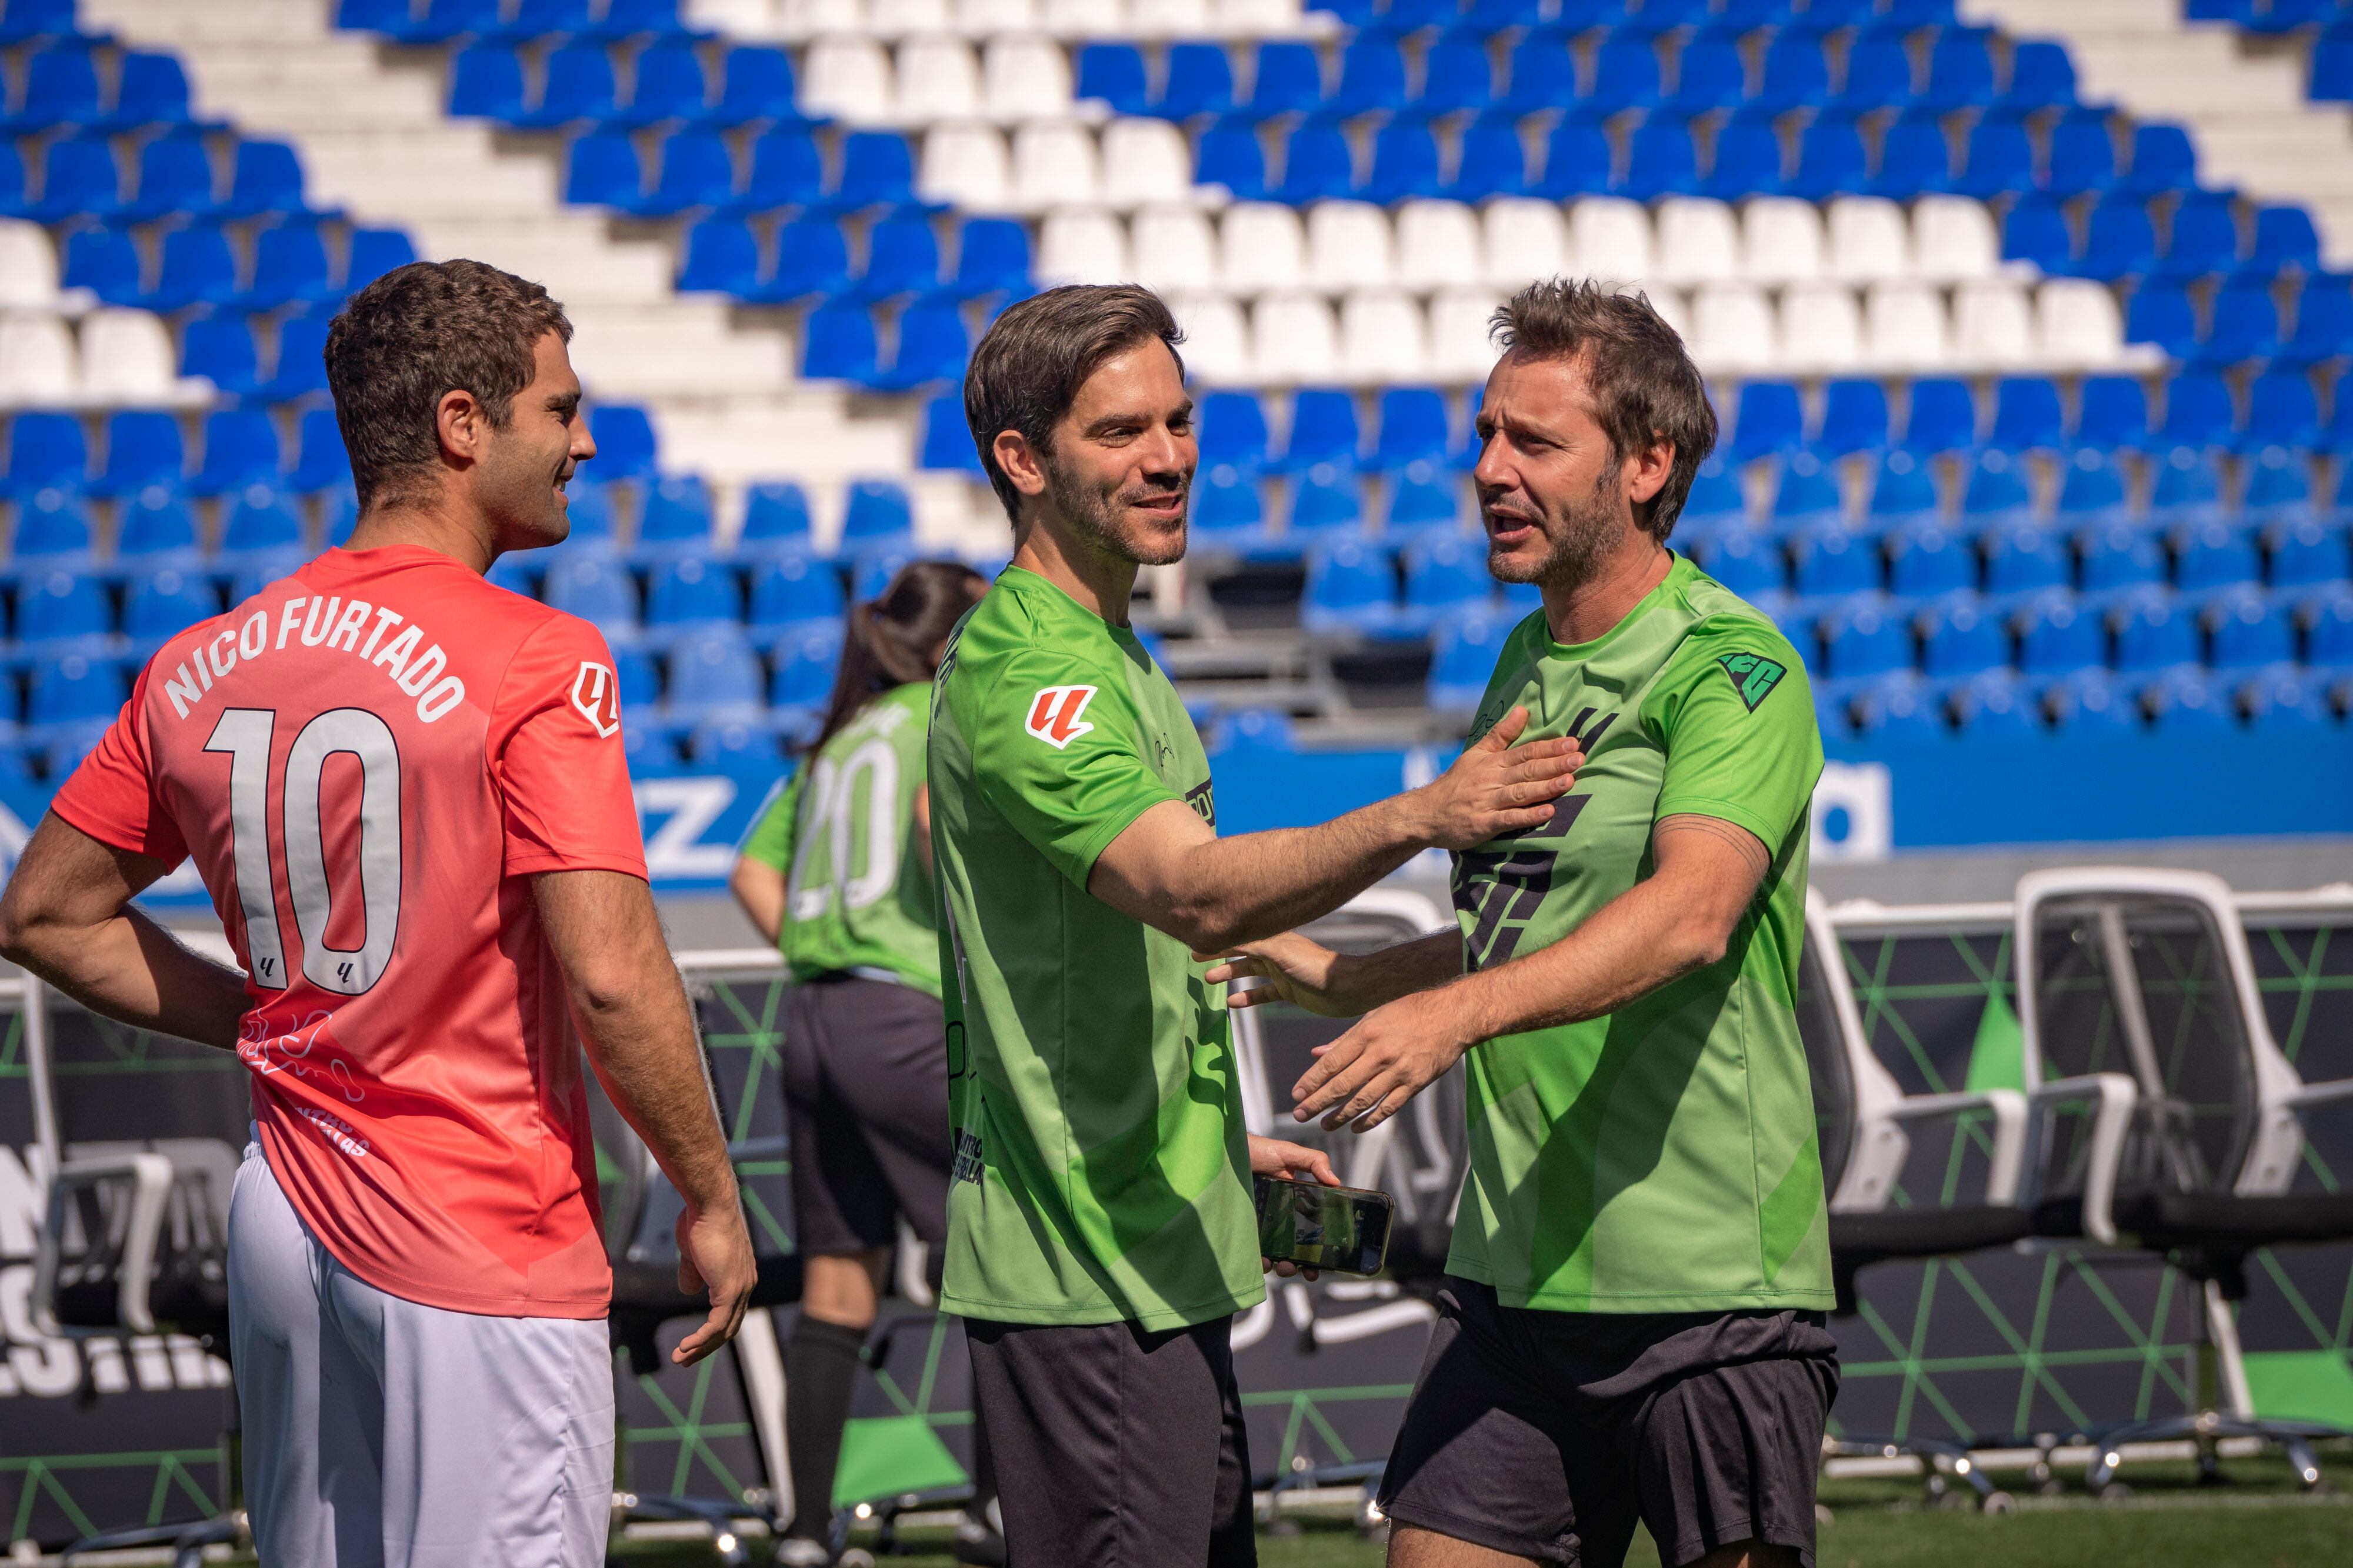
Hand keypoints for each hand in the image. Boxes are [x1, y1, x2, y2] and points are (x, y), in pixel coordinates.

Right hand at [671, 1194, 757, 1365]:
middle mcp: (746, 1284)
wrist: (709, 1205)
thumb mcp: (693, 1253)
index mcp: (740, 1276)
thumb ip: (693, 1273)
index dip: (712, 1330)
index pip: (730, 1312)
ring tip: (681, 1359)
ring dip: (701, 1348)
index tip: (693, 1343)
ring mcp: (741, 1288)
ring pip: (724, 1330)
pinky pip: (718, 1324)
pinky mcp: (730, 1289)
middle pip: (729, 1326)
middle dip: (707, 1346)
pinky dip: (702, 1339)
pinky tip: (686, 1347)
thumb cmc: (699, 1221)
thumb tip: (688, 1290)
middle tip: (686, 1359)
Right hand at [1200, 932, 1357, 1017]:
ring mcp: (1282, 971)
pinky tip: (1233, 1004)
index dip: (1219, 937)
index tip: (1196, 940)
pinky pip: (1263, 993)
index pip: (1240, 934)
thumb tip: (1226, 935)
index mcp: (1273, 938)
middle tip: (1195, 958)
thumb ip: (1253, 944)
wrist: (1347, 989)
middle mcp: (1275, 952)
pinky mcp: (1289, 990)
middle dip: (1219, 953)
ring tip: (1209, 980)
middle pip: (1241, 950)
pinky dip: (1248, 997)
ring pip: (1249, 971)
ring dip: (1230, 974)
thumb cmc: (1316, 967)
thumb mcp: (1281, 952)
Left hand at [1249, 1134, 1338, 1279]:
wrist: (1230, 1151)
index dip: (1320, 1250)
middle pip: (1296, 1250)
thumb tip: (1335, 1181)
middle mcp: (1281, 1218)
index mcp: (1297, 1204)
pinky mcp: (1246, 1229)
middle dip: (1303, 1265)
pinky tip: (1262, 1261)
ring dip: (1284, 1267)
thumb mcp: (1291, 1154)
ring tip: (1284, 1266)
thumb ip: (1314, 1162)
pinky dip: (1259, 1261)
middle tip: (1306, 1270)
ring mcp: (1263, 1226)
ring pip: (1276, 1255)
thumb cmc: (1261, 1151)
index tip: (1325, 1264)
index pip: (1313, 1232)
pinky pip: (1254, 1251)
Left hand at [1292, 991, 1472, 1133]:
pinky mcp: (1415, 1084)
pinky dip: (1371, 1120)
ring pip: (1363, 1100)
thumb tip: (1316, 1053)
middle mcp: (1380, 1054)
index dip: (1312, 1080)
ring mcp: (1398, 1071)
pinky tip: (1355, 1128)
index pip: (1332, 1062)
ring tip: (1324, 1124)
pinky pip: (1388, 1107)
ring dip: (1340, 1115)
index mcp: (1367, 1034)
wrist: (1452, 1016)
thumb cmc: (1409, 1012)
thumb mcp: (1374, 1016)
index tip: (1297, 1093)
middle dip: (1318, 1102)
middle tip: (1300, 1115)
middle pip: (1342, 1084)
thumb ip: (1344, 1038)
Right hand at [1411, 707, 1580, 851]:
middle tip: (1578, 759)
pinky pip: (1509, 819)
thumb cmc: (1457, 783)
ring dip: (1545, 787)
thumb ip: (1501, 734)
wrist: (1427, 813)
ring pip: (1520, 792)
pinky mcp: (1484, 824)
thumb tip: (1523, 709)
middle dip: (1554, 764)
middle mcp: (1492, 780)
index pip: (1525, 751)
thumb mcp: (1476, 753)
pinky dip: (1528, 816)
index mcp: (1493, 762)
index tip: (1572, 743)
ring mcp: (1488, 802)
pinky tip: (1548, 813)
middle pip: (1527, 770)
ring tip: (1569, 781)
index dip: (1549, 747)